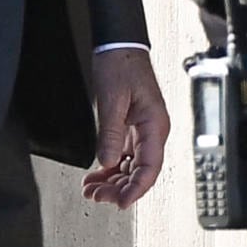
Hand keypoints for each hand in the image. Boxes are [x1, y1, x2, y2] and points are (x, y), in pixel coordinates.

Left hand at [80, 48, 170, 208]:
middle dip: (119, 187)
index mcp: (154, 124)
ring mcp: (141, 129)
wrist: (119, 44)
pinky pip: (123, 153)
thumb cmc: (121, 64)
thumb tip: (106, 161)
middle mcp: (151, 130)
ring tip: (92, 189)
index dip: (136, 189)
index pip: (149, 167)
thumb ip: (110, 133)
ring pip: (130, 165)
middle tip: (97, 197)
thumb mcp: (112, 100)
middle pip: (140, 171)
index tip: (121, 202)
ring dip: (112, 180)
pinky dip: (110, 166)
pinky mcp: (130, 126)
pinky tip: (97, 175)